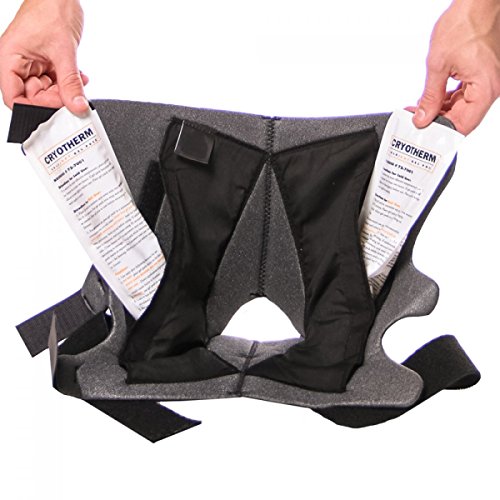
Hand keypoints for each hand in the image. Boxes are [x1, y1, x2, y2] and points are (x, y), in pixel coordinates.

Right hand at [0, 0, 88, 115]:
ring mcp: (31, 63)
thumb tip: (77, 106)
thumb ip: (71, 83)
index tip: (56, 108)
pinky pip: (55, 82)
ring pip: (47, 91)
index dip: (35, 107)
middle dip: (55, 99)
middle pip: (33, 96)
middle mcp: (17, 63)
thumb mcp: (64, 52)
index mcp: (9, 59)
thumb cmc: (52, 9)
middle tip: (73, 96)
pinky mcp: (45, 62)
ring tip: (77, 82)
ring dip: (65, 90)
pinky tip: (78, 77)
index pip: (14, 98)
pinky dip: (68, 83)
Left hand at [412, 0, 499, 134]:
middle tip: (416, 120)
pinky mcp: (483, 75)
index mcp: (486, 88)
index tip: (424, 134)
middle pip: (463, 118)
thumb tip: (422, 117)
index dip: (442, 132)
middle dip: (438, 121)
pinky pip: (466, 95)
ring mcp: (489, 81)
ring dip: (442, 110)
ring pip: (463, 108)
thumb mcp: (438, 65)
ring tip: (420, 109)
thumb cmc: (465, 23)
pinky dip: (449, 99)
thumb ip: (430, 96)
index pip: (464, 125)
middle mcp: (492, 87)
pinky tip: (433, 99)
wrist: (477, 1)